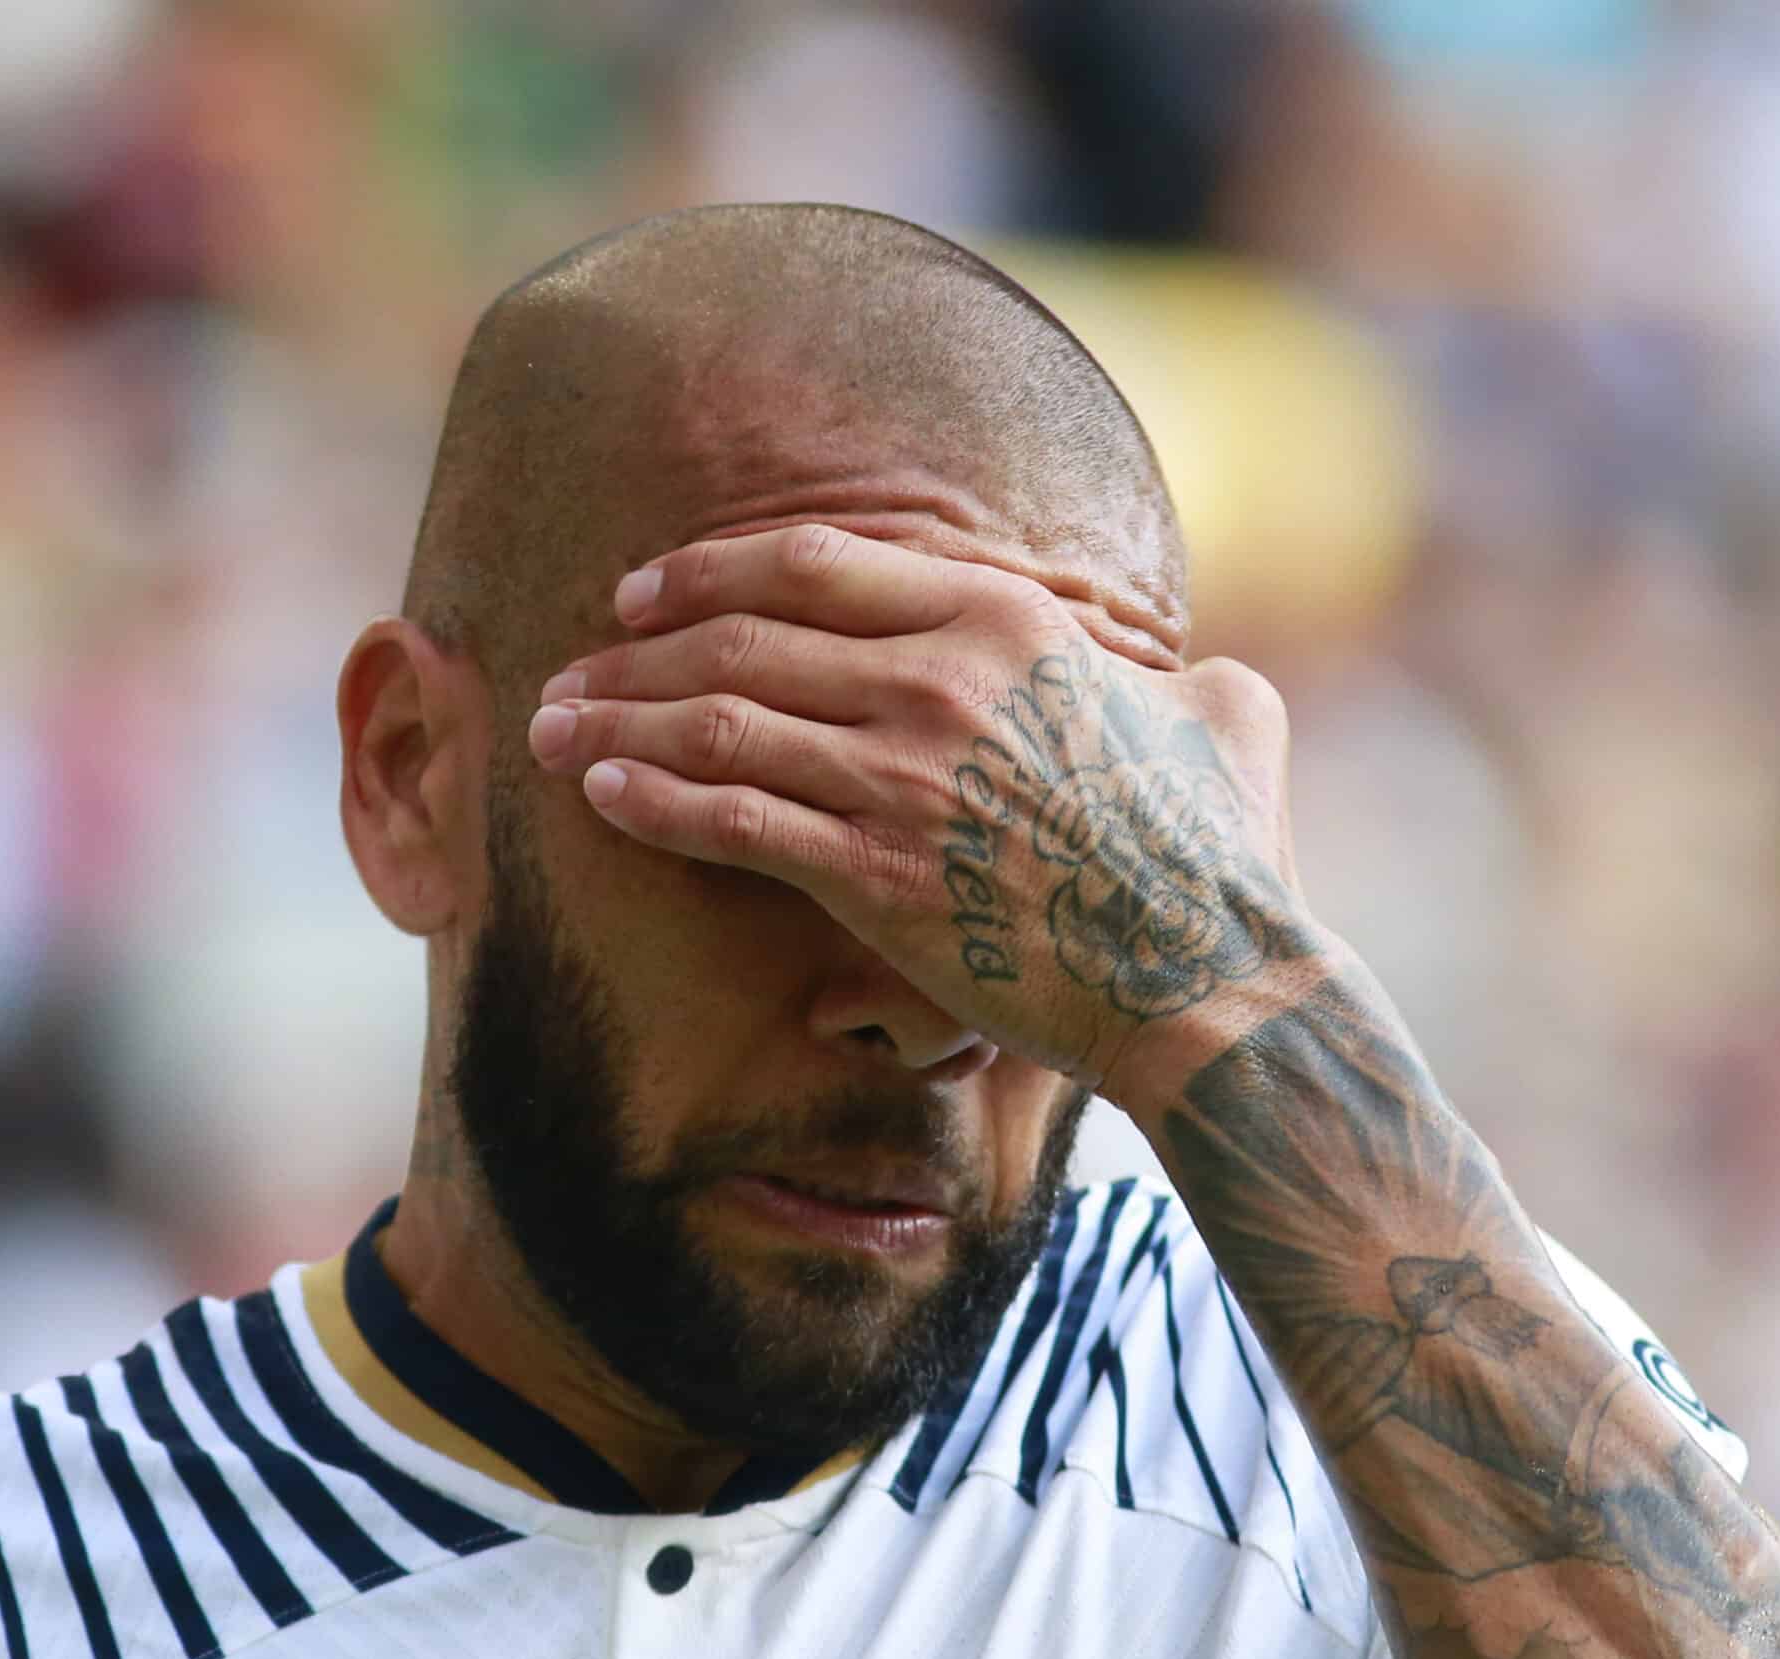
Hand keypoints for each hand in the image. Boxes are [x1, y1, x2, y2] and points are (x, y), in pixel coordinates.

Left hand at [526, 524, 1314, 1084]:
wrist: (1205, 972)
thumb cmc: (1222, 853)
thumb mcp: (1229, 718)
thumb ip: (1178, 678)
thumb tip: (1178, 680)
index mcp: (1007, 620)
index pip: (816, 565)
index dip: (710, 569)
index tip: (645, 591)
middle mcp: (939, 678)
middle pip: (742, 639)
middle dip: (634, 650)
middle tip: (569, 667)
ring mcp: (900, 775)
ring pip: (716, 723)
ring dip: (616, 722)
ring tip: (551, 728)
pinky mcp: (873, 873)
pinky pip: (730, 819)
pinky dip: (651, 799)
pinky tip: (599, 795)